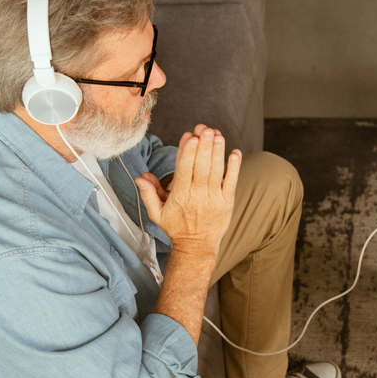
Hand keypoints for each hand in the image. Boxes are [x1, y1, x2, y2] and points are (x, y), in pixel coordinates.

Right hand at [136, 125, 240, 258]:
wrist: (197, 247)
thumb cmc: (176, 228)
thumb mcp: (157, 213)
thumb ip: (148, 194)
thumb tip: (141, 177)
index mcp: (180, 196)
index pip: (184, 169)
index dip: (187, 151)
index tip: (189, 135)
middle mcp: (198, 196)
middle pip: (201, 167)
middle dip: (204, 146)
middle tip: (205, 130)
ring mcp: (214, 199)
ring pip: (216, 171)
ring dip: (218, 152)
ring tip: (218, 135)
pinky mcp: (227, 202)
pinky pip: (232, 183)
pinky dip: (234, 168)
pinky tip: (235, 153)